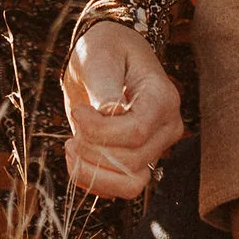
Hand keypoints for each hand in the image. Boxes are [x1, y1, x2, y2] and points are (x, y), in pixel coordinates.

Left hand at [60, 19, 183, 201]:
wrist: (108, 56)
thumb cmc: (105, 49)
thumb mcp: (99, 57)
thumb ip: (104, 86)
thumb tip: (107, 113)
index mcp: (163, 98)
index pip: (136, 132)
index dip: (100, 130)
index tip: (78, 111)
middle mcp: (167, 127)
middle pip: (132, 160)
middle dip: (91, 149)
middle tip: (74, 122)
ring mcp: (156, 148)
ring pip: (131, 184)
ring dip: (93, 173)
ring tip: (71, 146)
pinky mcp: (139, 162)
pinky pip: (120, 189)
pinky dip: (93, 180)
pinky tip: (76, 156)